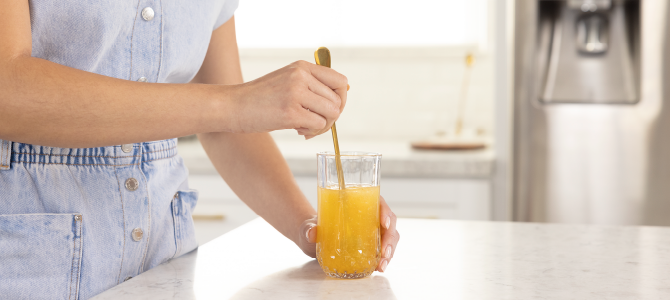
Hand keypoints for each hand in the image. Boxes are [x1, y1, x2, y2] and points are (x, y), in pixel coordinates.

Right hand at [227, 60, 347, 137]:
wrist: (233, 106)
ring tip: (305, 127)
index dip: (341, 99)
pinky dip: (311, 131)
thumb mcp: (287, 81)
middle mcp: (301, 76)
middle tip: (315, 124)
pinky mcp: (291, 112)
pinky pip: (318, 125)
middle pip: (337, 101)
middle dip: (331, 117)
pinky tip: (297, 130)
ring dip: (322, 126)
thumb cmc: (260, 98)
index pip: (340, 81)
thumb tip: (342, 96)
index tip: (329, 109)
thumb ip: (311, 85)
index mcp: (302, 67)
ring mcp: (296, 93)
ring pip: (331, 113)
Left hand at [297, 195, 399, 272]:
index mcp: (359, 204)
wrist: (312, 239)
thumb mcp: (309, 227)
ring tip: (382, 264)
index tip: (385, 223)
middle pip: (389, 222)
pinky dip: (384, 258)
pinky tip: (380, 267)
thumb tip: (311, 233)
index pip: (378, 203)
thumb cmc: (314, 227)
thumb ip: (309, 229)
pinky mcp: (370, 244)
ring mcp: (372, 230)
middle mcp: (369, 216)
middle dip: (390, 238)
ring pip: (389, 237)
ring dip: (390, 250)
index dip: (386, 212)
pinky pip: (383, 249)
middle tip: (385, 252)